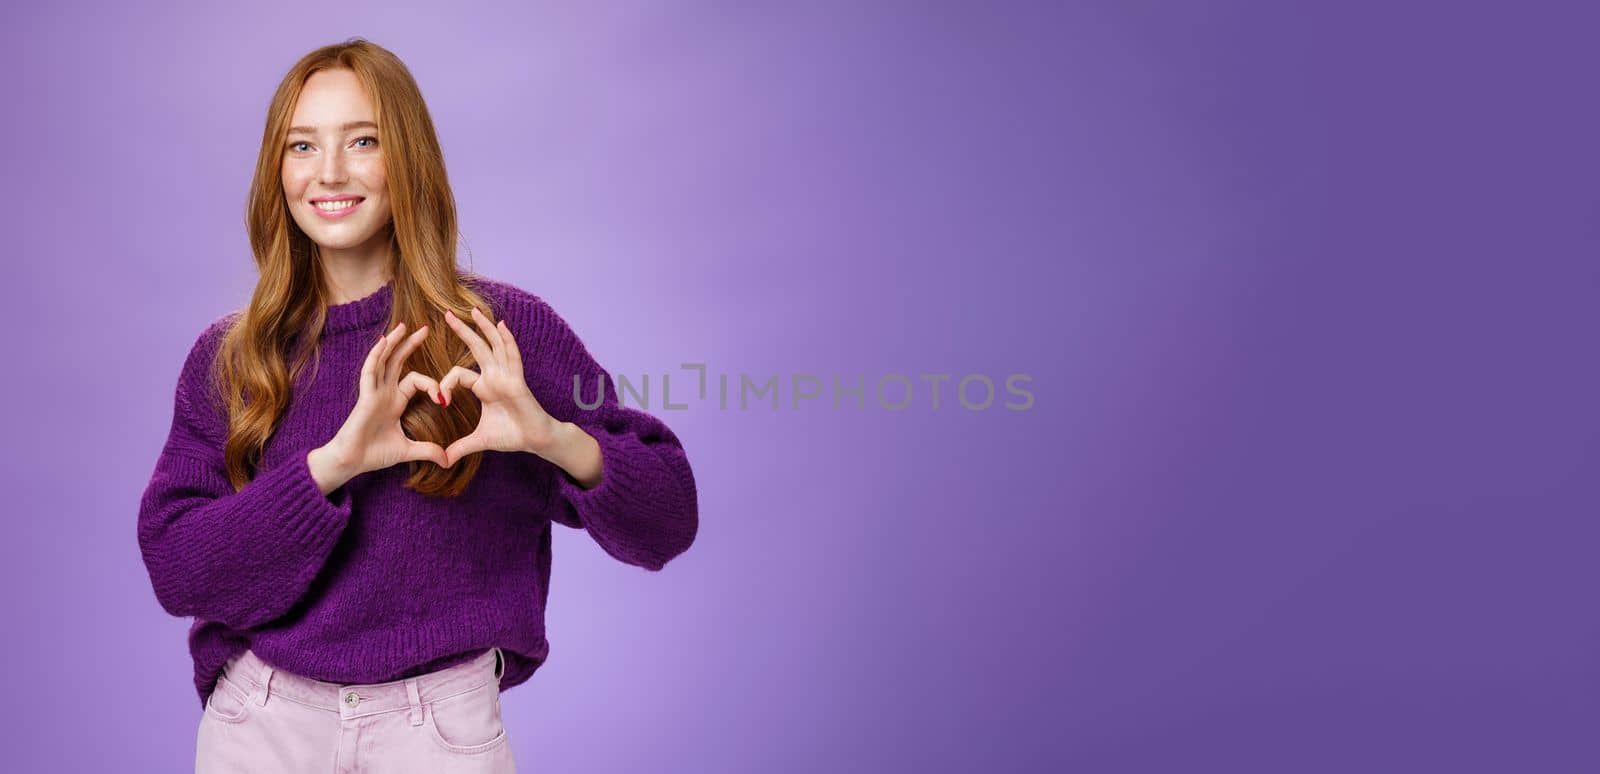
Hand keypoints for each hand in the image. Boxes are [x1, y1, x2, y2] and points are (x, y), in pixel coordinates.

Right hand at [323, 322, 450, 477]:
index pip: (415, 381)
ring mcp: (373, 392)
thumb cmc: (373, 455)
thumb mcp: (407, 450)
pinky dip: (376, 356)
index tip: (443, 399)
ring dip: (393, 343)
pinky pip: (370, 372)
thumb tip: (447, 460)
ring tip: (403, 327)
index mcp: (394, 401)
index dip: (431, 385)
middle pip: (398, 362)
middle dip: (410, 345)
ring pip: (383, 361)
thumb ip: (427, 450)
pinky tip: (384, 342)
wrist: (351, 462)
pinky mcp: (364, 397)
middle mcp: (384, 393)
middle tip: (425, 329)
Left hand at [438, 306, 557, 467]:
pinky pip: (511, 356)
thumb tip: (441, 461)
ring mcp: (506, 375)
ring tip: (473, 310)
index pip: (459, 375)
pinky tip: (501, 324)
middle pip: (476, 348)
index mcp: (484, 386)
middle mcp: (494, 376)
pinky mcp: (517, 380)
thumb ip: (460, 447)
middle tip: (446, 313)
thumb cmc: (512, 436)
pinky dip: (507, 340)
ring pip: (493, 345)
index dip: (445, 383)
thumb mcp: (479, 440)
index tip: (439, 399)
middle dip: (462, 330)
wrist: (535, 440)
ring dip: (484, 327)